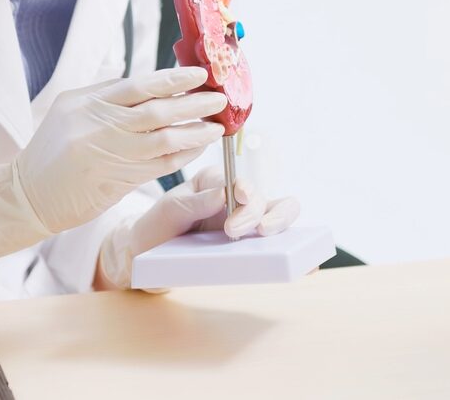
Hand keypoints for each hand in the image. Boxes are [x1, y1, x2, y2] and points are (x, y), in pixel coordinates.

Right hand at [0, 67, 225, 265]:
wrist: (28, 195)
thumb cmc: (51, 148)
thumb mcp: (70, 109)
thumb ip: (107, 94)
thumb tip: (151, 82)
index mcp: (88, 104)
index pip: (140, 85)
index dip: (174, 79)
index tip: (201, 74)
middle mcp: (100, 128)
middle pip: (158, 112)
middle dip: (194, 104)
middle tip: (220, 99)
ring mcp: (110, 157)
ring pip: (164, 142)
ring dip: (195, 133)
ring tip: (217, 126)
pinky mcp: (118, 183)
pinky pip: (160, 167)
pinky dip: (183, 156)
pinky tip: (198, 148)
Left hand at [96, 165, 301, 290]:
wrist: (144, 255)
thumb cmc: (155, 226)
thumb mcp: (166, 211)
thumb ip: (192, 202)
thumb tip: (223, 195)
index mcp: (218, 183)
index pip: (244, 185)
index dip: (247, 201)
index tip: (233, 227)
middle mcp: (237, 201)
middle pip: (271, 201)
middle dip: (268, 216)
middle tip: (248, 235)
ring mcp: (246, 224)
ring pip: (281, 218)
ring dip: (284, 230)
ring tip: (284, 251)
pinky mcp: (248, 247)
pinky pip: (276, 246)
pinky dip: (295, 252)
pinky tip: (305, 266)